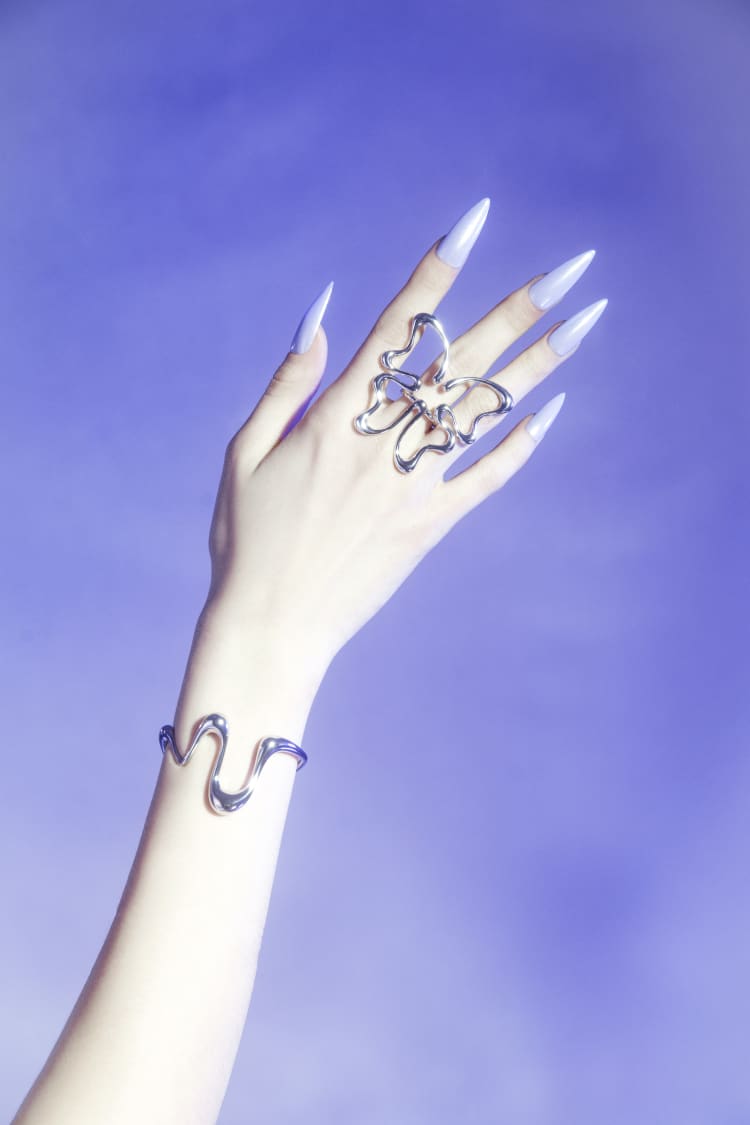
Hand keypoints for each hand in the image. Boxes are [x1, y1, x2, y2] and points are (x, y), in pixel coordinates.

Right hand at [203, 200, 605, 683]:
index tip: (472, 224)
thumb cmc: (245, 539)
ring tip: (585, 322)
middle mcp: (383, 444)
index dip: (435, 272)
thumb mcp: (243, 453)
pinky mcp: (430, 527)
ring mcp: (413, 486)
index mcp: (333, 417)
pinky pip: (487, 481)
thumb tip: (320, 317)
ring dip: (538, 364)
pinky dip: (520, 446)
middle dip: (518, 310)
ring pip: (485, 413)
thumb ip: (285, 384)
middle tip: (571, 269)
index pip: (395, 329)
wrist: (272, 626)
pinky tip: (554, 410)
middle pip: (459, 362)